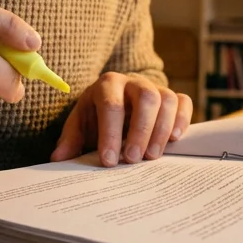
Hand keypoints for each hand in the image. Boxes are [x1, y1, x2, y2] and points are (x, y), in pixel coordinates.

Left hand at [50, 73, 192, 165]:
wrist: (117, 104)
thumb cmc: (97, 117)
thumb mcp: (80, 125)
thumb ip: (71, 140)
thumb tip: (59, 158)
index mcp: (107, 85)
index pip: (111, 105)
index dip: (110, 134)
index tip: (109, 161)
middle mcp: (133, 81)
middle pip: (146, 98)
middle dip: (141, 130)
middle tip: (133, 159)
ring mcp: (155, 86)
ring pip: (166, 99)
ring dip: (161, 129)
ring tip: (152, 156)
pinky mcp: (173, 96)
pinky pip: (183, 101)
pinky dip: (182, 119)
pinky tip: (174, 140)